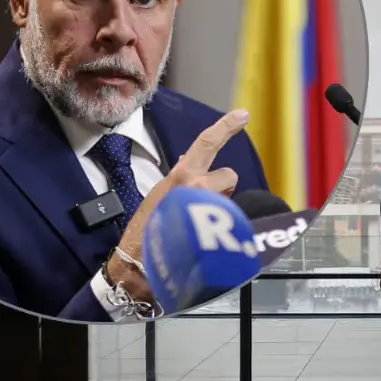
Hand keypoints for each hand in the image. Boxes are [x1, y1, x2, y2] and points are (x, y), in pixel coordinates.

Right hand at [107, 109, 249, 290]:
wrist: (137, 265)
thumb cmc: (144, 232)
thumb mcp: (159, 195)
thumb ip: (180, 178)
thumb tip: (190, 160)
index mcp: (180, 176)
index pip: (206, 143)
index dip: (226, 127)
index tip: (242, 115)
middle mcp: (196, 186)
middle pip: (229, 175)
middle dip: (223, 186)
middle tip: (206, 203)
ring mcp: (207, 208)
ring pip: (229, 199)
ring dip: (221, 208)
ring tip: (200, 224)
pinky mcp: (216, 230)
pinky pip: (230, 221)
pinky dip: (223, 229)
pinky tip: (206, 240)